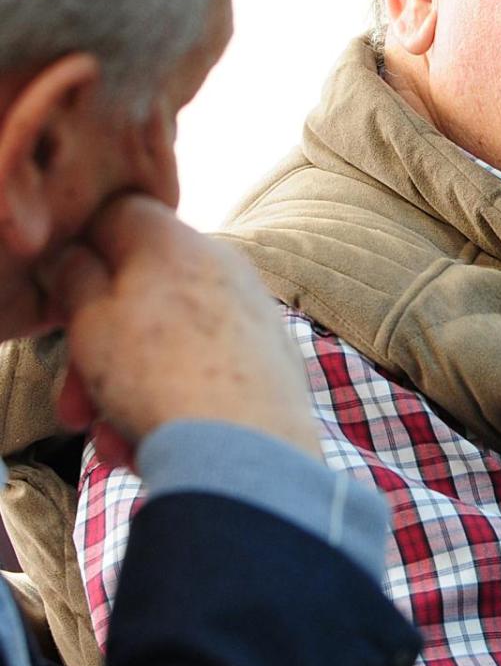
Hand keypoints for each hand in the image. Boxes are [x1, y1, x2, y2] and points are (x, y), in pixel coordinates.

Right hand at [39, 193, 321, 468]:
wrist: (247, 448)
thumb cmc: (159, 378)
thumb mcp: (89, 322)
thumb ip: (73, 279)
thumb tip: (74, 256)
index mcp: (175, 242)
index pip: (120, 216)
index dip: (83, 253)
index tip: (65, 299)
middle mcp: (223, 266)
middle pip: (141, 295)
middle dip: (97, 355)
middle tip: (74, 407)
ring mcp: (253, 313)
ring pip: (168, 346)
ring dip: (127, 395)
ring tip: (112, 441)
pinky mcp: (271, 360)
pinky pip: (205, 373)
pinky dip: (173, 406)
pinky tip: (149, 449)